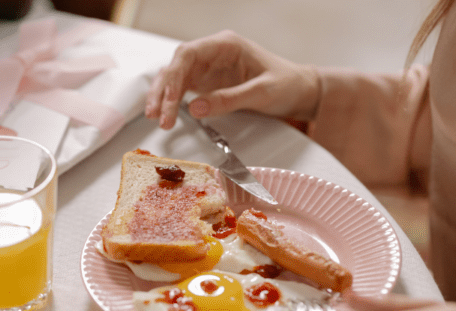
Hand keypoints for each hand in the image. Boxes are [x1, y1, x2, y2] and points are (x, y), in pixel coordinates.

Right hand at [144, 31, 320, 128]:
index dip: (174, 78)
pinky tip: (165, 115)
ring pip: (176, 77)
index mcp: (225, 45)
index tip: (169, 102)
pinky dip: (172, 102)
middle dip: (163, 90)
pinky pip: (184, 89)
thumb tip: (195, 108)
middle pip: (176, 66)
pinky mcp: (209, 83)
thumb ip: (229, 99)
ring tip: (156, 119)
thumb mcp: (261, 92)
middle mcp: (213, 53)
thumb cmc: (286, 84)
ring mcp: (209, 67)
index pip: (188, 54)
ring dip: (163, 97)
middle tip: (157, 116)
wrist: (299, 90)